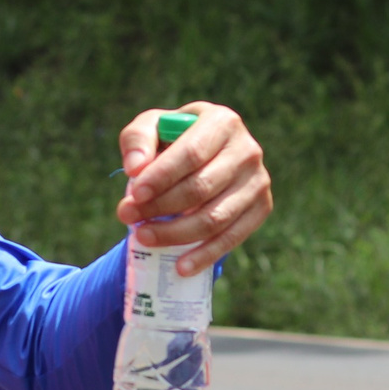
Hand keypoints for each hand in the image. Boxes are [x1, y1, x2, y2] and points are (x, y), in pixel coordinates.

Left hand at [114, 102, 272, 275]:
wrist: (206, 155)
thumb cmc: (173, 139)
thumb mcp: (152, 127)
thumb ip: (137, 139)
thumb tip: (135, 169)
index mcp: (222, 122)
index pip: (191, 153)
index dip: (162, 176)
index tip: (134, 194)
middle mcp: (248, 150)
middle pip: (201, 188)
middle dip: (160, 206)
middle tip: (126, 216)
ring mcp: (258, 181)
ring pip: (215, 217)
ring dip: (176, 233)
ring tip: (143, 237)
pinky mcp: (262, 207)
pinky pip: (233, 238)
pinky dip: (206, 255)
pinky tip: (180, 267)